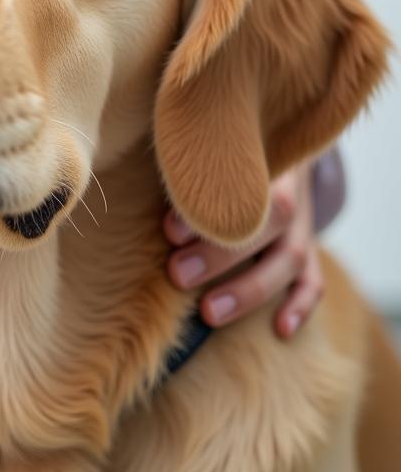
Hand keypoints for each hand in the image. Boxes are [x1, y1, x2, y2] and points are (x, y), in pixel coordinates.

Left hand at [163, 162, 323, 337]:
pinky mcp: (308, 245)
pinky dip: (300, 304)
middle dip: (222, 254)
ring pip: (292, 257)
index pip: (244, 181)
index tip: (169, 231)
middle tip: (177, 275)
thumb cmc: (219, 149)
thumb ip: (187, 164)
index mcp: (263, 154)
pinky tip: (281, 330)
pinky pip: (314, 279)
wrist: (270, 141)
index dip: (209, 207)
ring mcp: (305, 219)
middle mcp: (290, 187)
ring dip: (252, 288)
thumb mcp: (208, 146)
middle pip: (273, 221)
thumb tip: (157, 207)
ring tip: (209, 313)